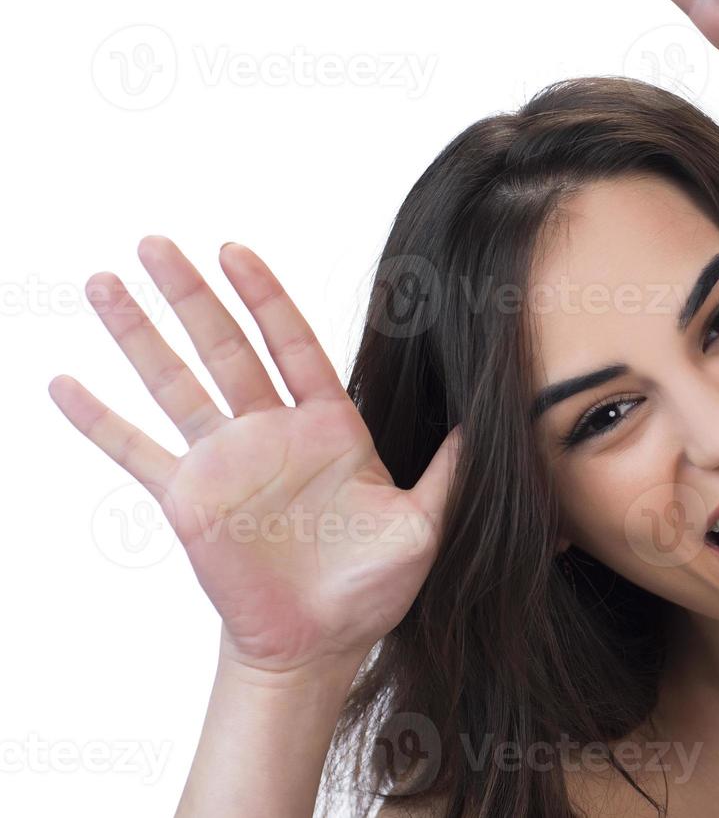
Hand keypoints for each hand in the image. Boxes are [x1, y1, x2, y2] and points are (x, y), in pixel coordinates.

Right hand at [49, 237, 461, 676]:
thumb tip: (491, 419)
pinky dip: (100, 421)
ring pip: (176, 383)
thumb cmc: (374, 585)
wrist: (322, 640)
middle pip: (225, 346)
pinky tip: (64, 385)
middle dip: (191, 294)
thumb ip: (452, 468)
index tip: (235, 249)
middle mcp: (272, 431)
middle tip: (156, 242)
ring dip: (139, 334)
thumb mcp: (427, 522)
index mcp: (328, 425)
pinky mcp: (189, 499)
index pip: (293, 343)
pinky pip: (136, 454)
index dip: (265, 296)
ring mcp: (226, 461)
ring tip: (105, 282)